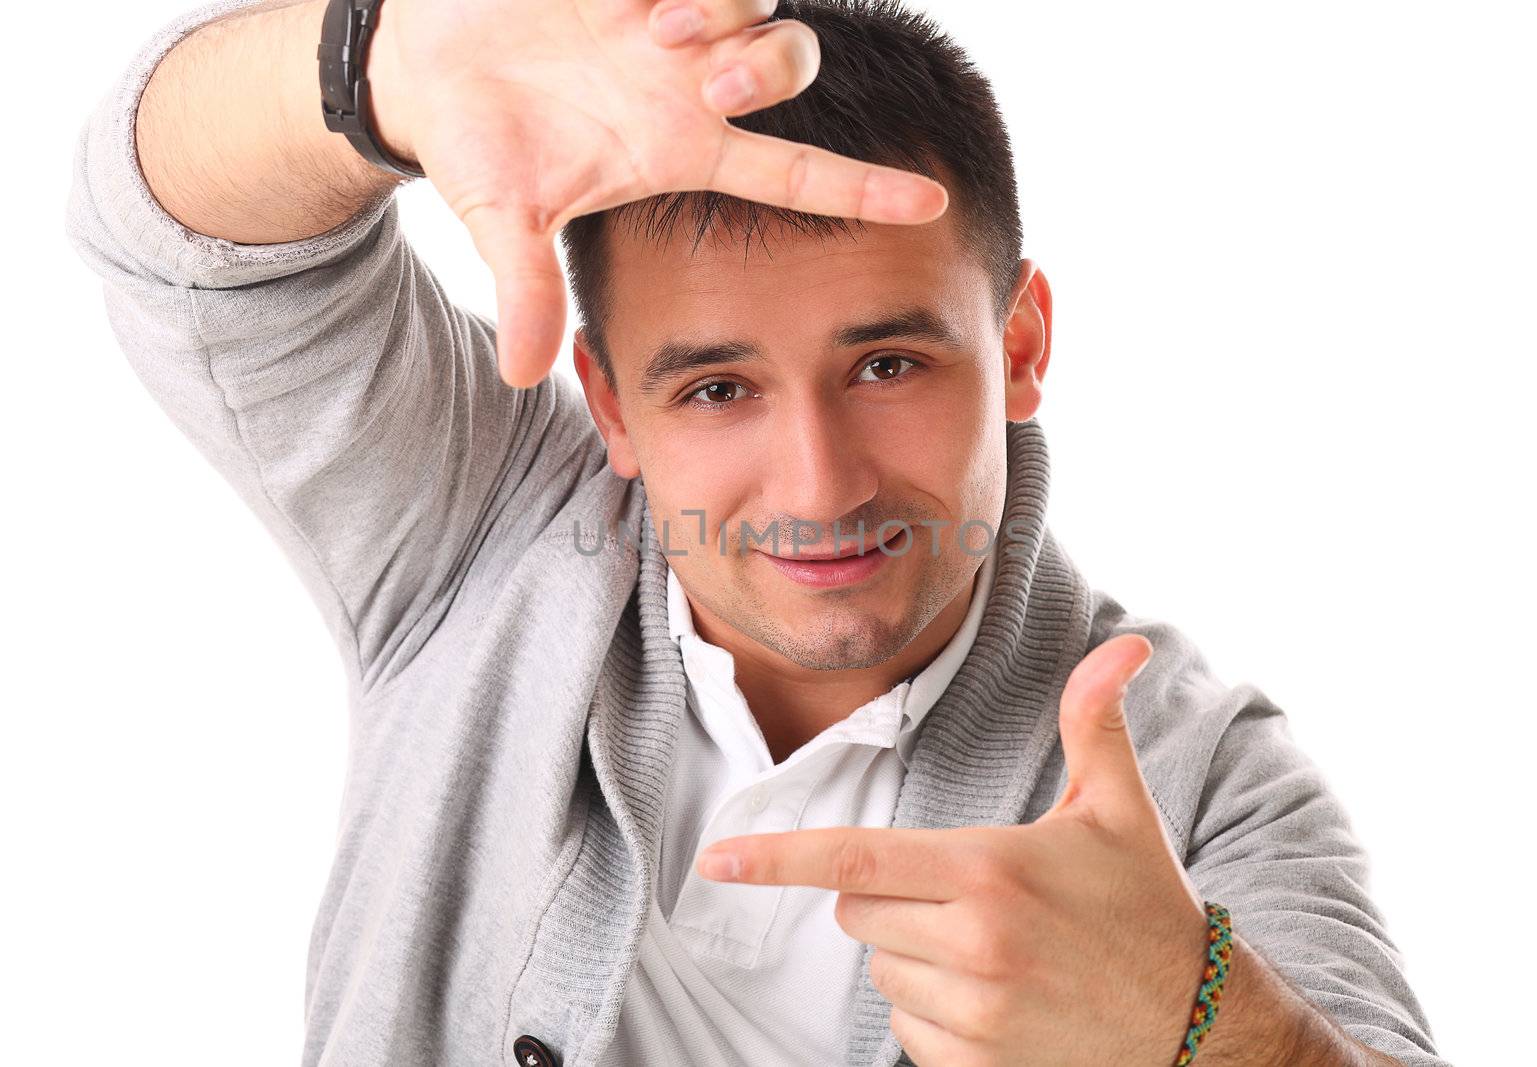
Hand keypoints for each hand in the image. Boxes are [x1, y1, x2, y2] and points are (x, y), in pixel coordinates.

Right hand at [363, 0, 948, 388]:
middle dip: (766, 72)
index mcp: (680, 149)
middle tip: (707, 84)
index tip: (934, 205)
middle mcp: (690, 83)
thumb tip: (521, 378)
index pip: (796, 173)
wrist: (422, 65)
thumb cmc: (475, 145)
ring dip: (724, 12)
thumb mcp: (503, 219)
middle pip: (790, 66)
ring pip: (759, 5)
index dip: (866, 189)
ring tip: (651, 25)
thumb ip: (528, 288)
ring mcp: (668, 23)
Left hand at [695, 633, 1211, 1066]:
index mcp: (989, 872)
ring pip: (880, 970)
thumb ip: (1097, 723)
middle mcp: (972, 945)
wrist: (1198, 1031)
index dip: (776, 859)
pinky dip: (934, 1013)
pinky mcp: (974, 1066)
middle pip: (858, 911)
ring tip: (995, 950)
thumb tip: (1126, 644)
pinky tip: (998, 1000)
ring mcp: (972, 1014)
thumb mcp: (1119, 811)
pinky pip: (907, 1031)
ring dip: (913, 955)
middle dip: (889, 897)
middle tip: (968, 894)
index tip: (717, 859)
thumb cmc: (1148, 909)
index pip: (853, 860)